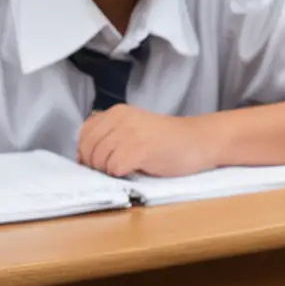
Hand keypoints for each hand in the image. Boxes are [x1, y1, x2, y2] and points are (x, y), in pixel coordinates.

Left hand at [76, 107, 220, 177]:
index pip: (83, 134)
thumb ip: (110, 133)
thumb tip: (84, 155)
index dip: (87, 152)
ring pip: (99, 161)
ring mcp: (130, 133)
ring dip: (110, 171)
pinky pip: (114, 168)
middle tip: (116, 168)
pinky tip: (137, 169)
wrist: (201, 141)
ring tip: (130, 167)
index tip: (100, 161)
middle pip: (88, 150)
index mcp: (117, 112)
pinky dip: (122, 174)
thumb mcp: (134, 127)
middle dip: (97, 165)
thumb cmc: (168, 140)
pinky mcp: (140, 150)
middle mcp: (121, 118)